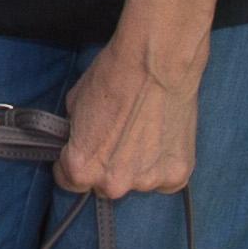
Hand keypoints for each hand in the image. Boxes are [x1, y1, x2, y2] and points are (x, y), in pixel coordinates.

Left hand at [56, 32, 203, 199]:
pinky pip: (165, 179)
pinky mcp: (177, 176)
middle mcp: (113, 184)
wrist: (156, 63)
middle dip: (107, 167)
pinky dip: (163, 164)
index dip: (73, 163)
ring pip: (137, 182)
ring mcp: (147, 182)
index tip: (83, 150)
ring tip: (146, 133)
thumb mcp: (74, 104)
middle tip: (119, 138)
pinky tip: (164, 139)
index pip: (70, 182)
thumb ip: (76, 134)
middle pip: (105, 185)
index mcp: (81, 168)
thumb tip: (80, 140)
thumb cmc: (112, 76)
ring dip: (138, 166)